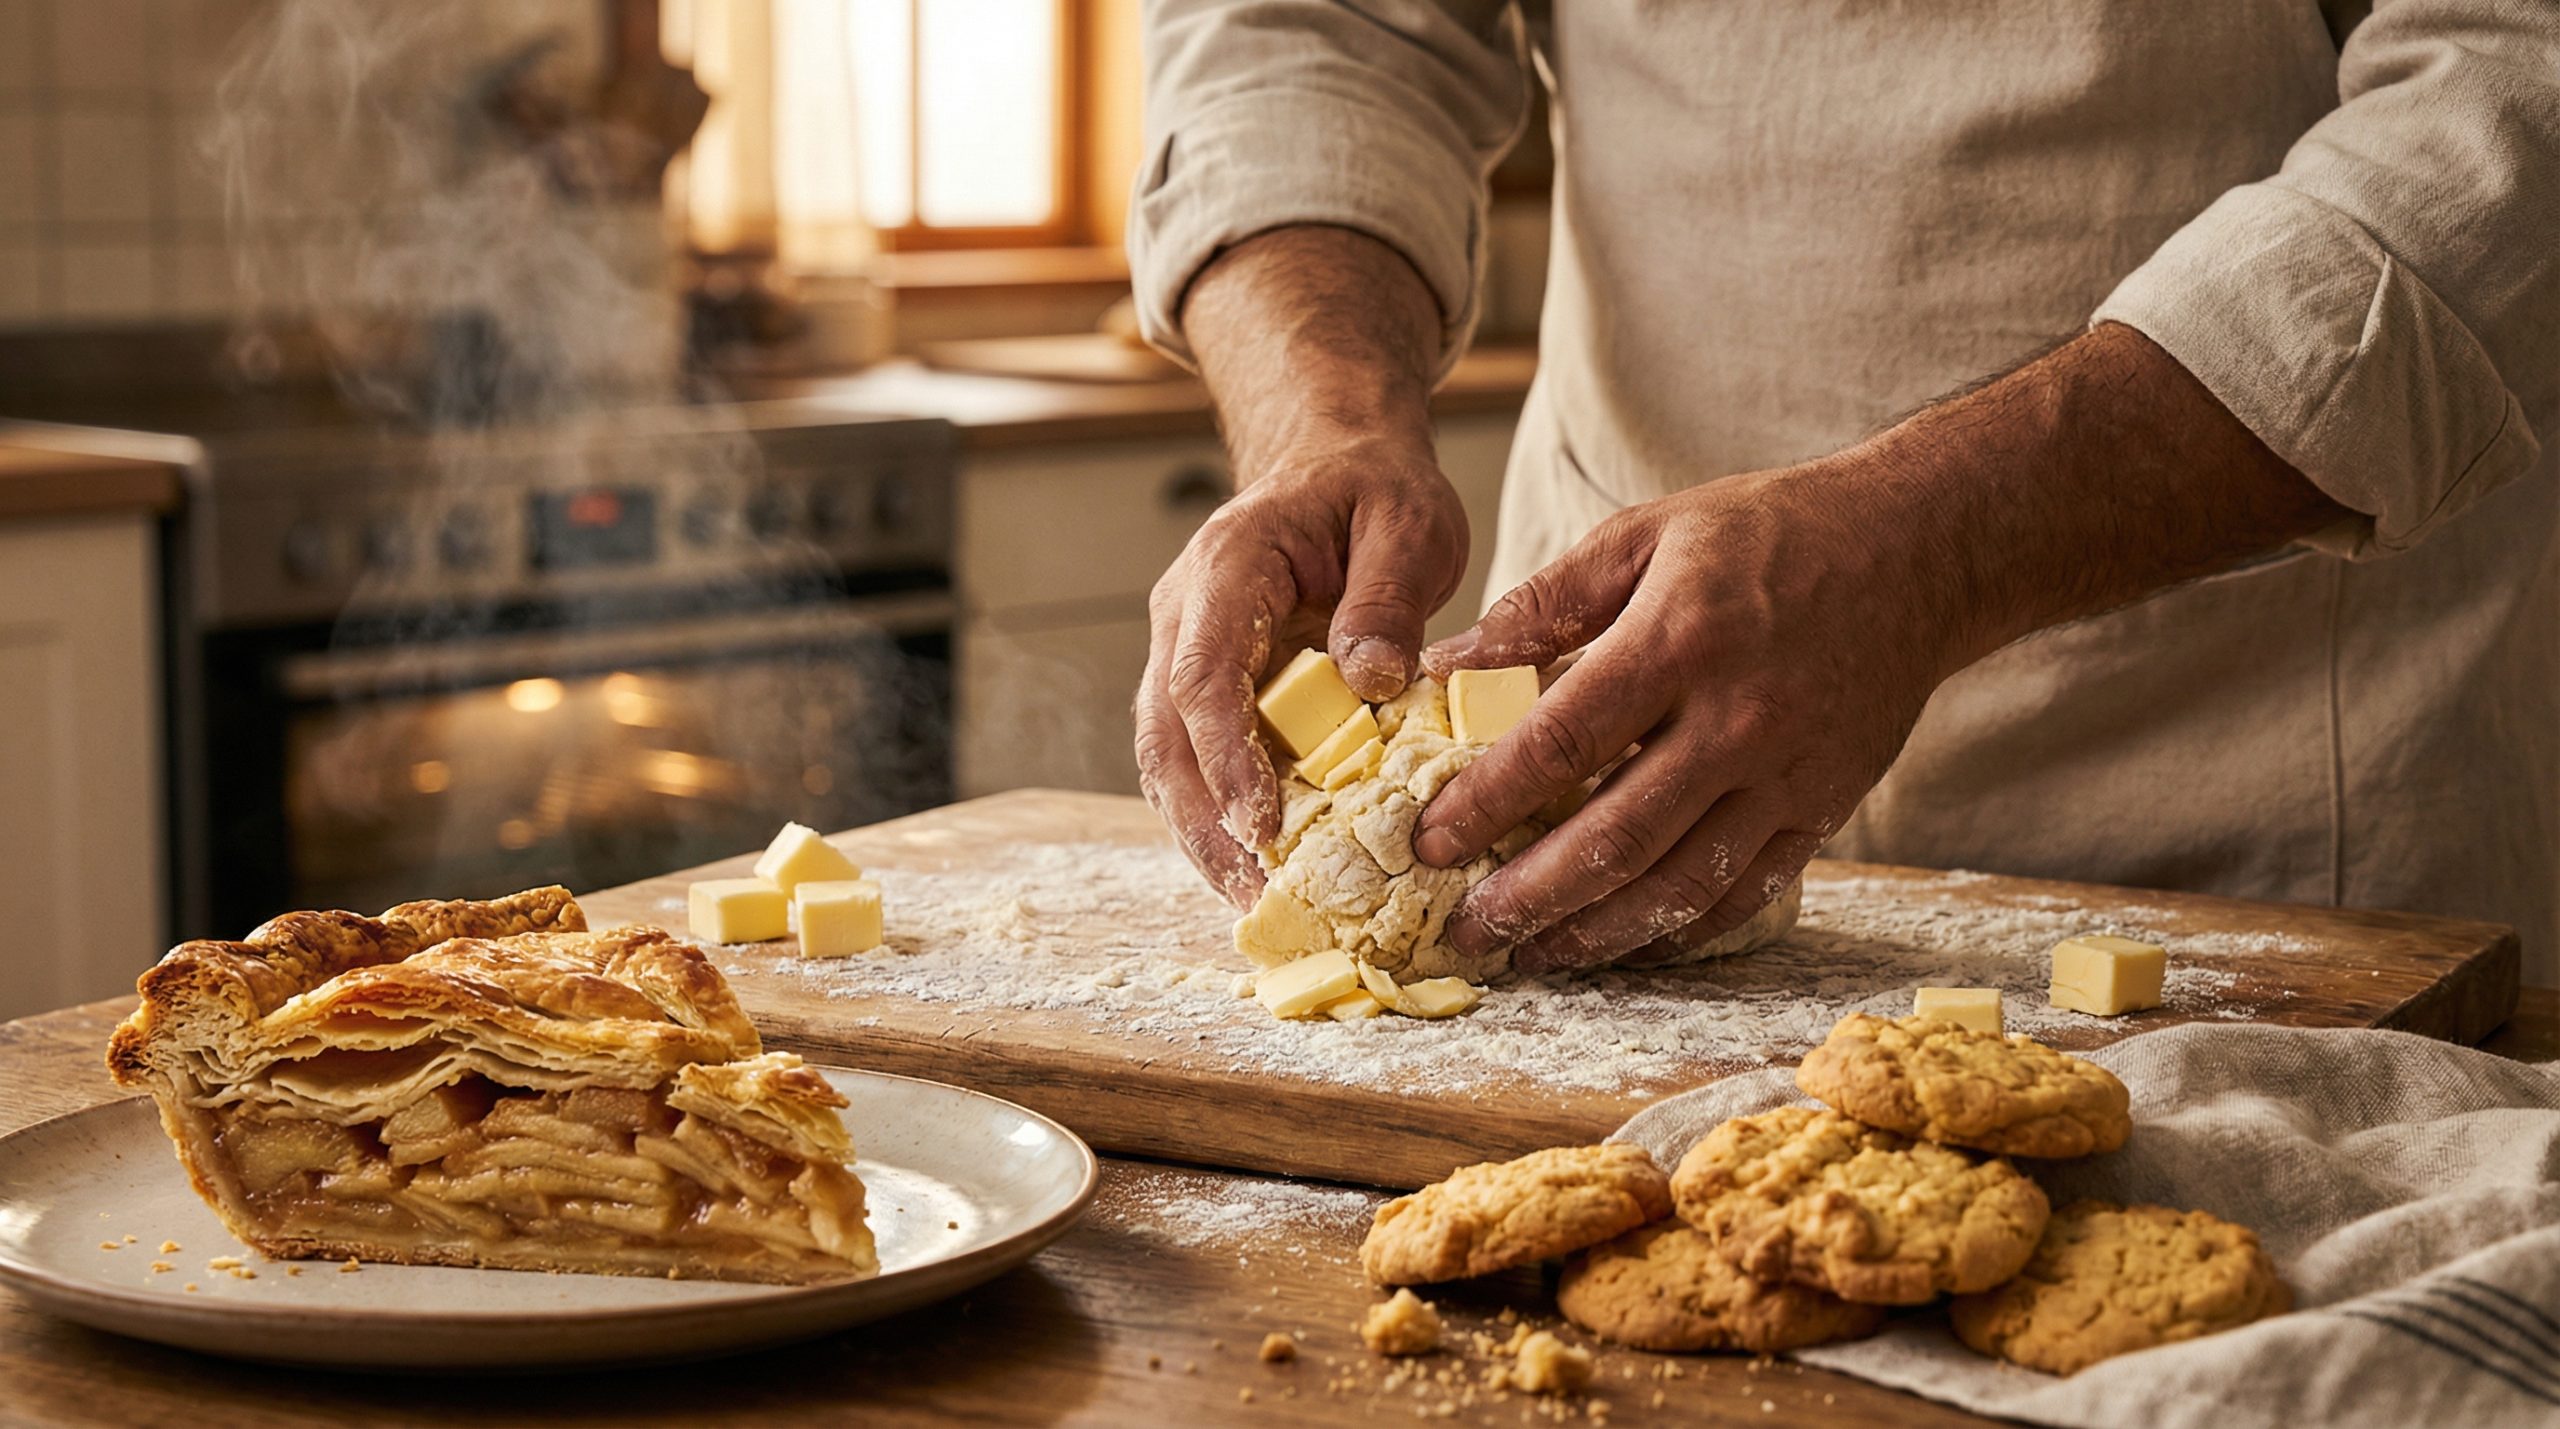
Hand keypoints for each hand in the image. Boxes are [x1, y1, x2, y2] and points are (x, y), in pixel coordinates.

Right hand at [1136, 440, 1467, 906]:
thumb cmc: (1372, 489)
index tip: (1259, 825)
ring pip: (1167, 761)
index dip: (1225, 757)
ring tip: (1259, 903)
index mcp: (1226, 569)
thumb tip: (1372, 681)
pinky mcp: (1209, 689)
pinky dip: (1222, 821)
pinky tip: (1264, 870)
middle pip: (1164, 736)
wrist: (1334, 465)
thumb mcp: (1408, 522)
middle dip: (1203, 824)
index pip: (1203, 675)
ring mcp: (1185, 654)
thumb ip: (1388, 597)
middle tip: (1257, 895)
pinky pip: (1199, 764)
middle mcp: (1186, 617)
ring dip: (1204, 837)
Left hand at [1412, 459, 1965, 972]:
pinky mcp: (1824, 807)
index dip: (1489, 801)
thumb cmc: (1768, 533)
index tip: (1430, 840)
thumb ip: (1545, 602)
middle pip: (1616, 835)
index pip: (1563, 741)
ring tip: (1533, 954)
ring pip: (1679, 882)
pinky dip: (1681, 928)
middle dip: (1530, 895)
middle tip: (1467, 929)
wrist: (1919, 549)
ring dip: (1597, 930)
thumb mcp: (1646, 533)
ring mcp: (1787, 774)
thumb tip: (1448, 665)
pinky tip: (1626, 942)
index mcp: (1680, 641)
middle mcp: (1736, 720)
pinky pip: (1746, 891)